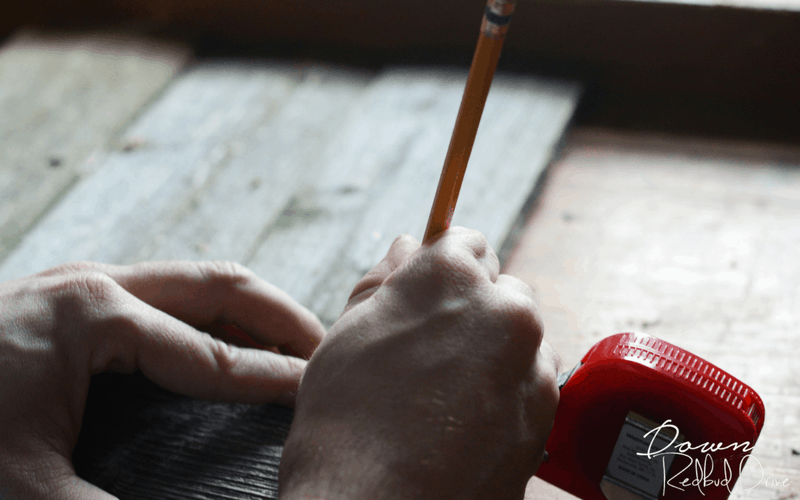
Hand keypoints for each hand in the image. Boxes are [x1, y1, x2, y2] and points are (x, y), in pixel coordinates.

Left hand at [0, 261, 324, 499]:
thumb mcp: (27, 487)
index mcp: (96, 316)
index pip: (215, 355)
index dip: (276, 380)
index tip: (323, 396)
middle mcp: (97, 283)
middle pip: (224, 287)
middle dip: (285, 317)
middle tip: (329, 353)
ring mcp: (83, 282)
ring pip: (198, 281)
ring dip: (253, 310)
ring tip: (293, 345)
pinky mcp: (72, 295)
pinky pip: (168, 292)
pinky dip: (213, 314)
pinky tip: (227, 344)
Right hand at [279, 228, 558, 499]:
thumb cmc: (348, 427)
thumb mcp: (346, 336)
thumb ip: (384, 281)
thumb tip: (406, 247)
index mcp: (452, 277)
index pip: (466, 241)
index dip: (443, 268)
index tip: (431, 294)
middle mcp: (504, 310)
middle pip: (500, 290)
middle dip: (474, 311)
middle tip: (430, 355)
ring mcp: (533, 362)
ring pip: (520, 338)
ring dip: (495, 354)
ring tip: (446, 398)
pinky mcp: (548, 412)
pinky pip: (531, 382)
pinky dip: (508, 393)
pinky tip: (467, 423)